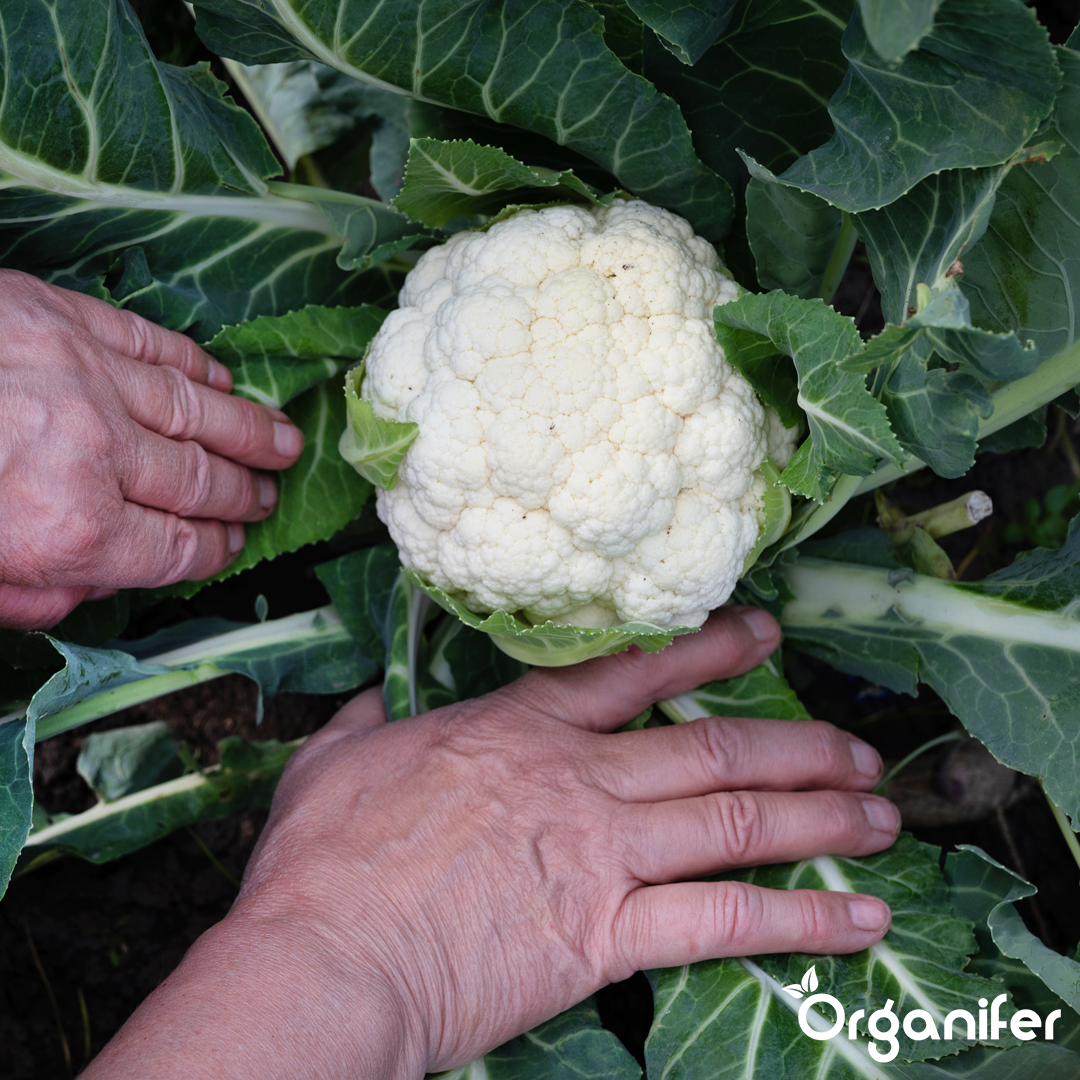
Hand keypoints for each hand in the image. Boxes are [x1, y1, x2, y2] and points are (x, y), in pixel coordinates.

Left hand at [0, 271, 303, 629]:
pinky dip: (198, 364)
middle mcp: (98, 454)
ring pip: (197, 409)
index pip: (175, 550)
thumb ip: (27, 596)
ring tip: (285, 442)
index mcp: (70, 530)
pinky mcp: (64, 316)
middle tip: (267, 498)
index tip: (232, 548)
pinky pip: (155, 344)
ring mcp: (87, 377)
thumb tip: (76, 591)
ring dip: (249, 430)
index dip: (213, 553)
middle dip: (242, 496)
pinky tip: (225, 377)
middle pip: (199, 482)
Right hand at [84, 609, 898, 1079]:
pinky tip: (860, 918)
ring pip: (738, 822)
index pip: (635, 672)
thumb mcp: (336, 760)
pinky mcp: (609, 934)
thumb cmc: (325, 861)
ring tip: (880, 814)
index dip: (708, 649)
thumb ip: (367, 719)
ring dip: (821, 817)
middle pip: (714, 750)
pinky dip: (801, 919)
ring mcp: (603, 853)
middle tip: (855, 746)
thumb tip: (369, 697)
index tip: (762, 634)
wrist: (329, 958)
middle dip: (797, 746)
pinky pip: (727, 922)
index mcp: (521, 730)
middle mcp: (580, 779)